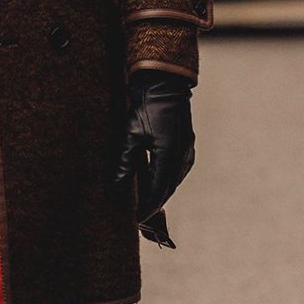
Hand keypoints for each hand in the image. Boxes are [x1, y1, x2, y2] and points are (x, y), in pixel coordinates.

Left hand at [114, 72, 194, 222]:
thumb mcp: (131, 134)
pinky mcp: (185, 146)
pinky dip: (163, 180)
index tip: (137, 220)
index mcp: (170, 155)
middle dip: (153, 204)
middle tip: (138, 217)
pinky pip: (175, 171)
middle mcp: (182, 156)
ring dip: (159, 193)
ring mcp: (186, 151)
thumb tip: (116, 186)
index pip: (158, 190)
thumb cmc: (146, 106)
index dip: (147, 207)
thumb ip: (124, 162)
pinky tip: (152, 184)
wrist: (164, 83)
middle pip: (167, 189)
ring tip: (143, 204)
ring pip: (172, 181)